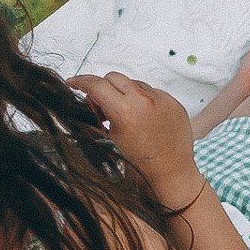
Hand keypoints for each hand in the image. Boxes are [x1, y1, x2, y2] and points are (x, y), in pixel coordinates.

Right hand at [70, 73, 200, 205]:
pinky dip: (144, 100)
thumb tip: (93, 97)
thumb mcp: (111, 135)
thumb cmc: (142, 161)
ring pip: (134, 83)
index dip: (80, 82)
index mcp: (125, 109)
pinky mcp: (174, 102)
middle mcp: (144, 100)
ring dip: (125, 93)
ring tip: (127, 115)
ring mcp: (162, 99)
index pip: (95, 84)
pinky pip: (153, 92)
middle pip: (113, 78)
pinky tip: (144, 118)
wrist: (171, 171)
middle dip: (103, 88)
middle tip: (102, 107)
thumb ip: (101, 111)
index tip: (74, 83)